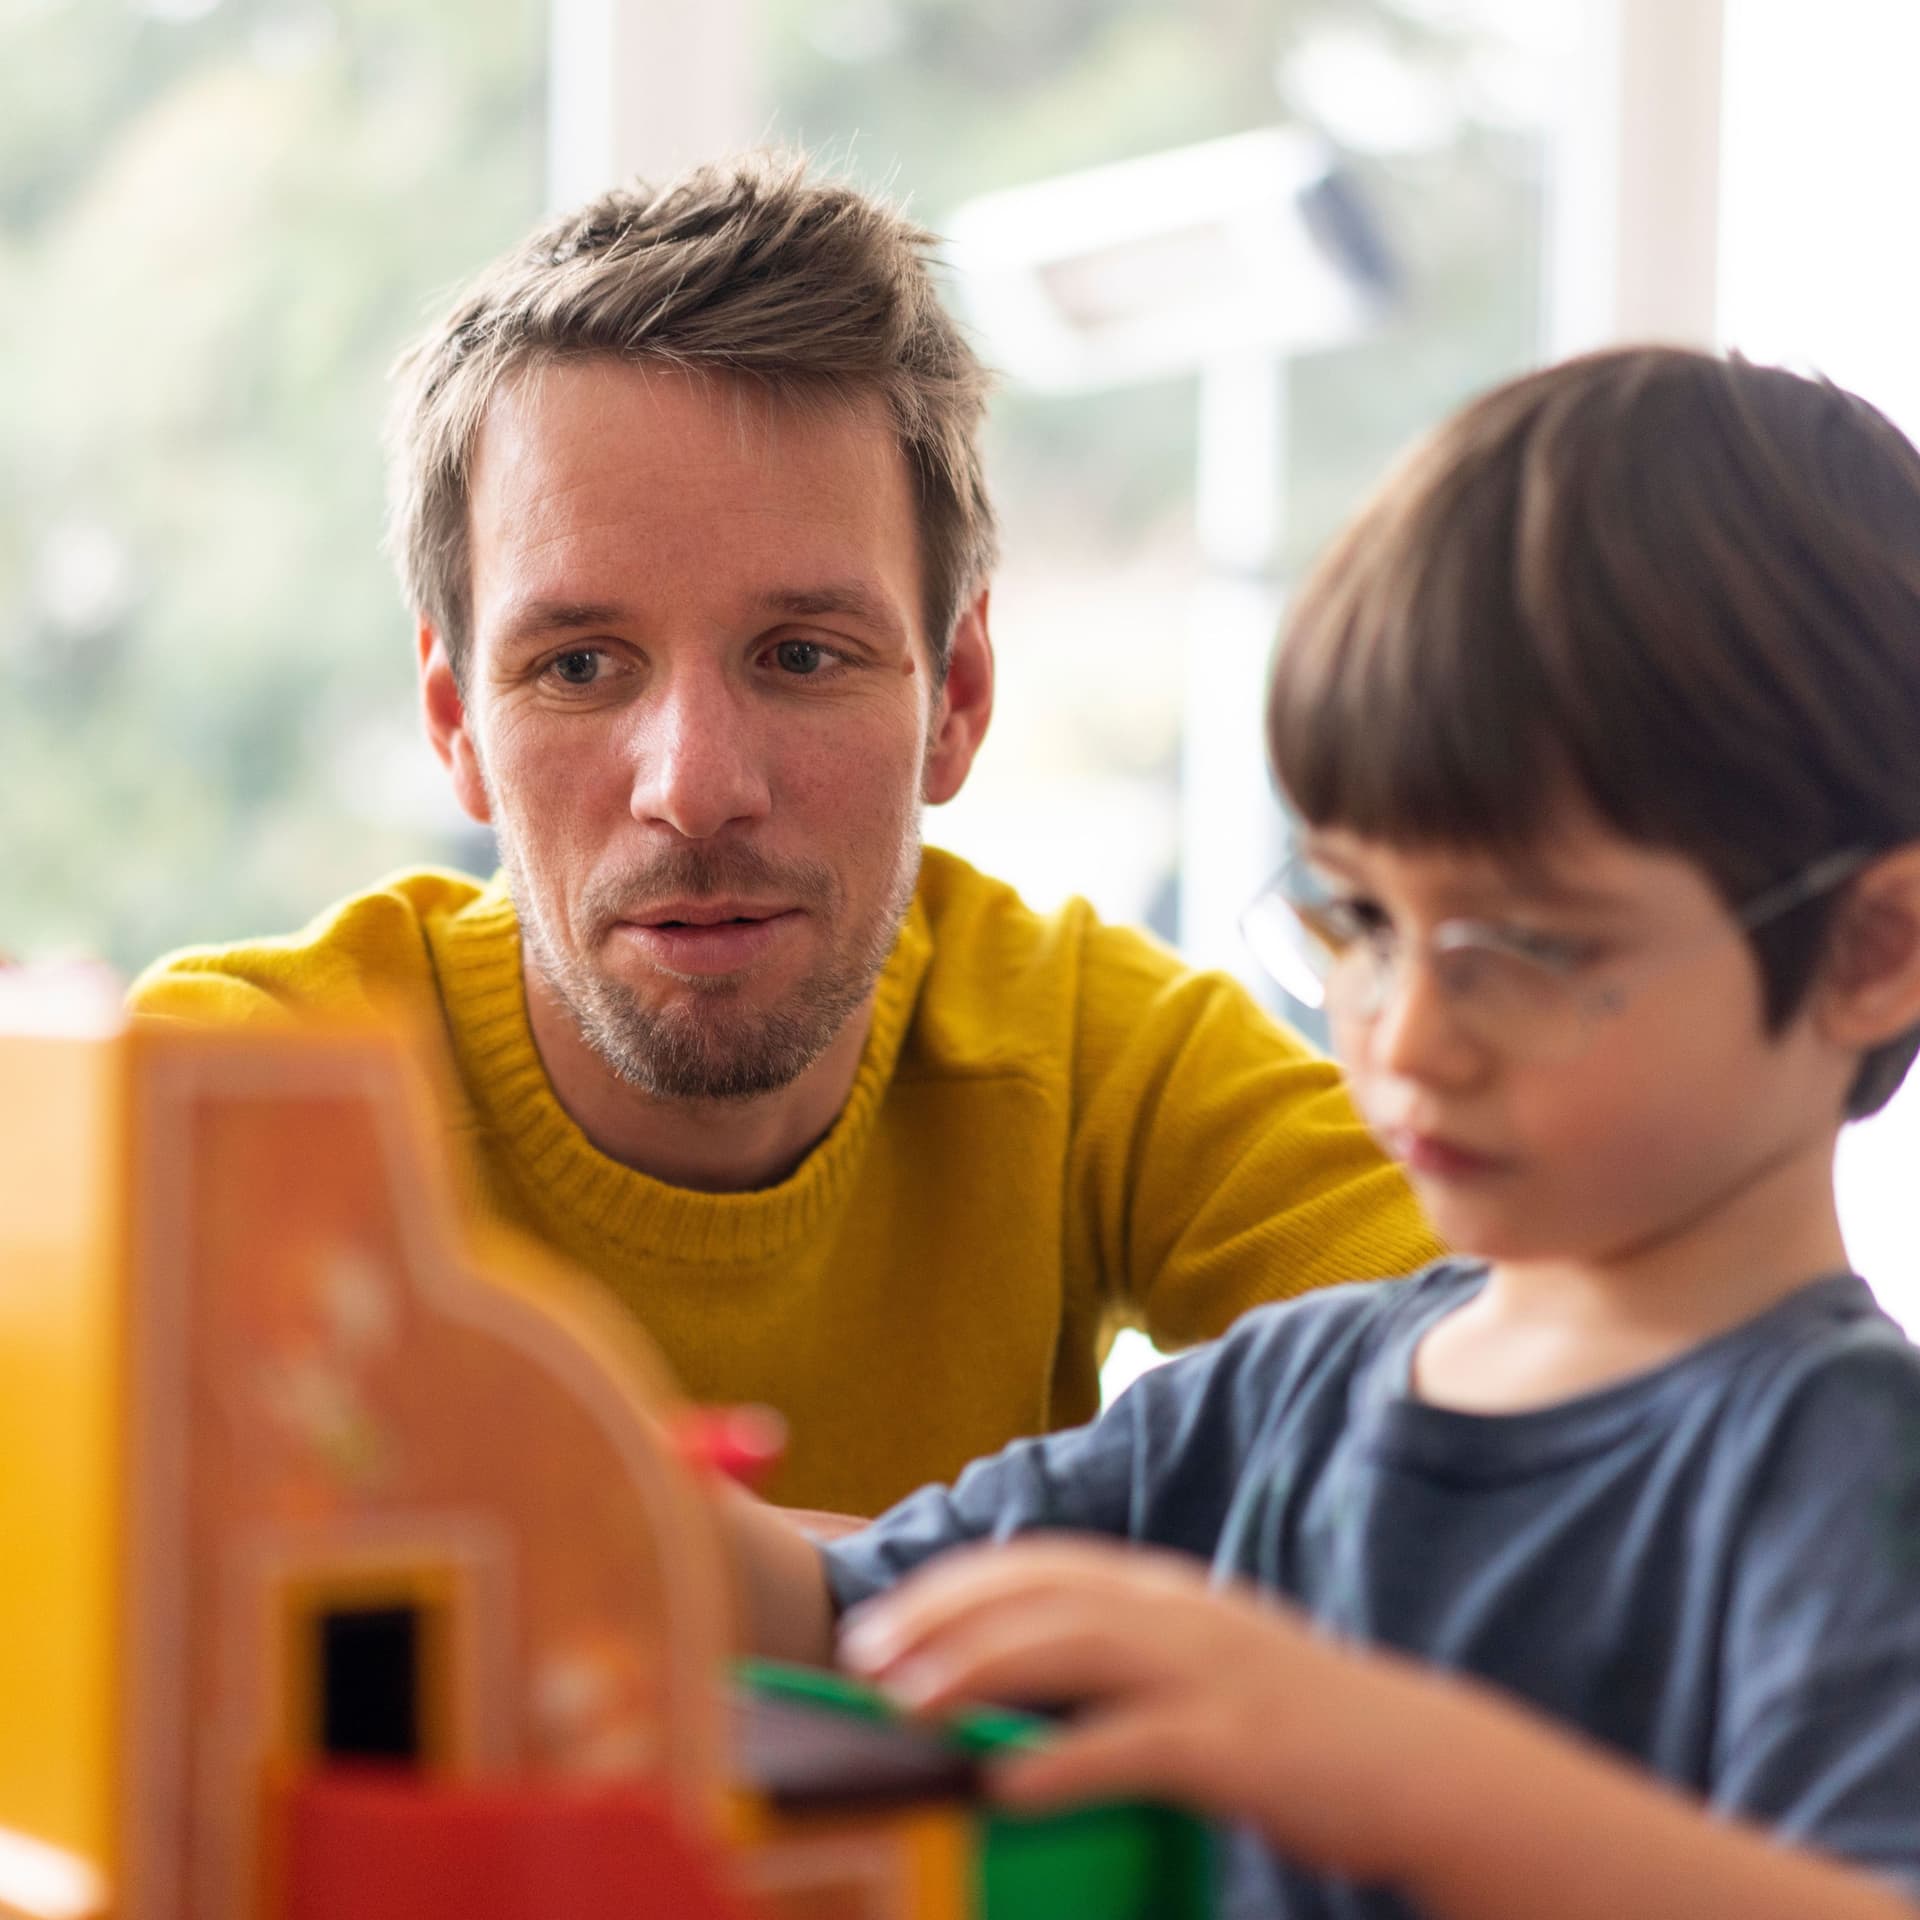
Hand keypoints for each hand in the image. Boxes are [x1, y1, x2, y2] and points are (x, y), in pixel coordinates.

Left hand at [837, 1536, 1461, 1886]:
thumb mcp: (1204, 1670)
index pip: (1040, 1565)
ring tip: (908, 1703)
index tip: (884, 1617)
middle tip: (865, 1657)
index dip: (955, 1585)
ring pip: (1072, 1648)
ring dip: (978, 1669)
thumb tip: (1018, 1695)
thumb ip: (1124, 1666)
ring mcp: (1209, 1671)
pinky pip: (1132, 1743)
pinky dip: (1061, 1761)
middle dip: (942, 1617)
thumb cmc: (1297, 1725)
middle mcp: (1178, 1612)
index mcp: (1166, 1593)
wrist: (1423, 1762)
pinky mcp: (1236, 1741)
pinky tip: (1005, 1783)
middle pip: (1039, 1593)